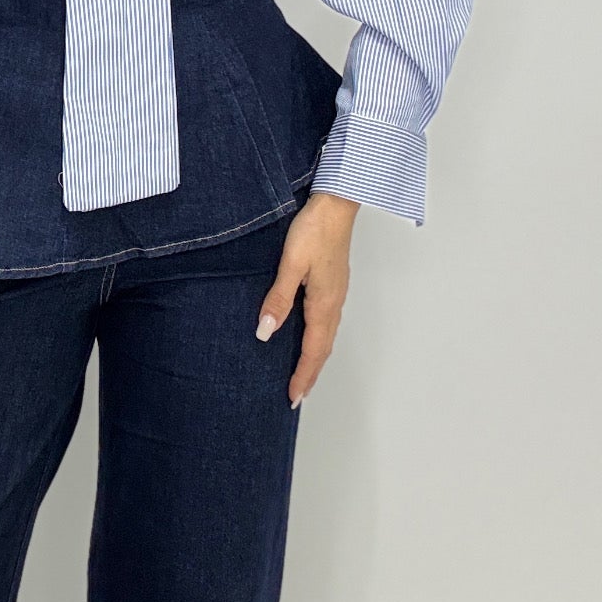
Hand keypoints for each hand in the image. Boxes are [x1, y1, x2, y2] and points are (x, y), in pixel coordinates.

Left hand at [255, 191, 357, 406]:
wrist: (336, 204)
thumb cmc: (314, 229)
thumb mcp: (291, 265)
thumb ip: (278, 299)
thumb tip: (265, 332)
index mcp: (324, 303)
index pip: (314, 350)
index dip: (303, 375)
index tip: (292, 397)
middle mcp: (334, 303)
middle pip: (323, 348)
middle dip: (310, 374)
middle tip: (297, 396)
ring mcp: (336, 293)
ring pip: (327, 336)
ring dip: (316, 358)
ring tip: (303, 374)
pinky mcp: (333, 283)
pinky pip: (327, 322)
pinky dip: (319, 339)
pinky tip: (309, 337)